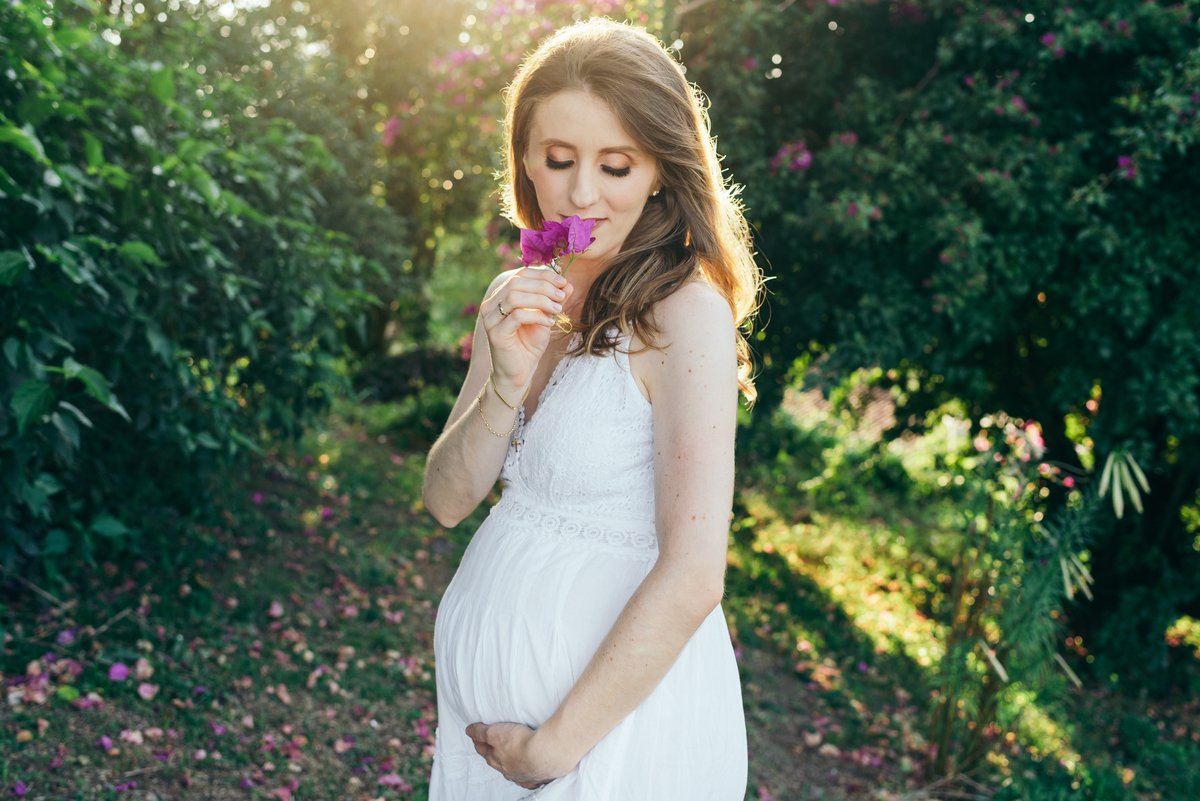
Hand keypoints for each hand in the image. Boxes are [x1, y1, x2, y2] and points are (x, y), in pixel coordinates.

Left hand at [465, 721, 576, 789]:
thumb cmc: (521, 743)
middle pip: (497, 761)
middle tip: (494, 745)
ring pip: (513, 770)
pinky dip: (527, 774)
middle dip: (494, 753)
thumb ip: (481, 731)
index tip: (476, 734)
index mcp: (495, 760)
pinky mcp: (537, 777)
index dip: (478, 740)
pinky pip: (529, 778)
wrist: (546, 753)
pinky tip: (529, 771)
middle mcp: (507, 770)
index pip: (482, 749)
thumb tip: (469, 731)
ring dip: (511, 764)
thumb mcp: (495, 732)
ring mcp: (522, 775)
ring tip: (513, 756)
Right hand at [483, 267, 571, 396]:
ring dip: (541, 300)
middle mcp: (491, 304)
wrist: (518, 373)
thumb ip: (553, 301)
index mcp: (501, 296)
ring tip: (557, 310)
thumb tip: (567, 284)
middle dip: (544, 286)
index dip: (542, 274)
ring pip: (515, 297)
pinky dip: (536, 316)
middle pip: (517, 282)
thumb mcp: (545, 318)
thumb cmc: (529, 344)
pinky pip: (517, 317)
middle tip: (562, 296)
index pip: (520, 274)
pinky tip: (549, 323)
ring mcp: (490, 319)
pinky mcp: (495, 334)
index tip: (563, 281)